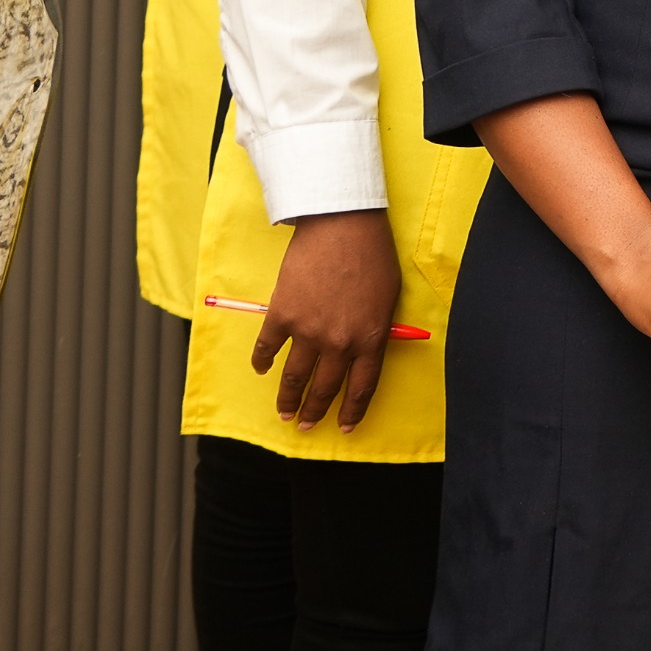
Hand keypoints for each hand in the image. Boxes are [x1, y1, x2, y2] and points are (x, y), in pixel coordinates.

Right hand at [256, 209, 399, 432]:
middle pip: (325, 388)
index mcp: (370, 338)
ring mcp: (308, 330)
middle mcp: (339, 342)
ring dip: (287, 398)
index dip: (352, 411)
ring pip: (294, 377)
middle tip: (306, 424)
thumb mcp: (389, 295)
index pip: (361, 387)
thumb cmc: (373, 254)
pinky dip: (262, 361)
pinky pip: (267, 348)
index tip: (344, 427)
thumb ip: (378, 327)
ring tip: (284, 411)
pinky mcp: (282, 315)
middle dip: (315, 410)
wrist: (343, 224)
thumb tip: (368, 348)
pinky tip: (261, 368)